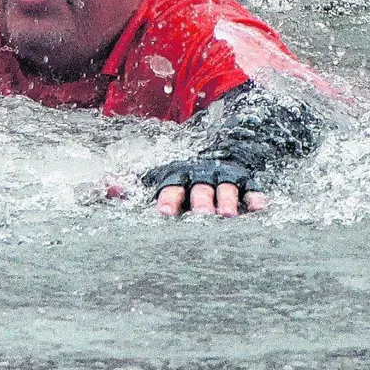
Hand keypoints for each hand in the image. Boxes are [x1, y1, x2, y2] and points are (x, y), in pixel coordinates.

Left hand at [142, 158, 267, 217]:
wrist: (218, 153)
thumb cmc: (180, 178)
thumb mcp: (156, 178)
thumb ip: (132, 186)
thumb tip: (109, 189)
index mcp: (178, 176)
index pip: (171, 188)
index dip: (169, 200)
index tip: (165, 214)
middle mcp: (201, 176)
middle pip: (200, 189)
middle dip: (201, 201)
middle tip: (202, 216)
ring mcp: (224, 177)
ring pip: (226, 189)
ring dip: (227, 201)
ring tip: (228, 215)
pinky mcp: (245, 181)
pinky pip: (252, 189)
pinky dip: (256, 198)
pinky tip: (260, 208)